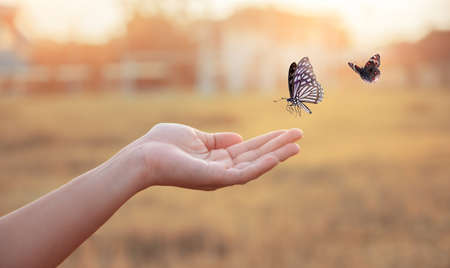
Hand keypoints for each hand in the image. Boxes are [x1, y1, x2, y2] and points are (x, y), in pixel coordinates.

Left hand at [133, 123, 302, 190]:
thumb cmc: (163, 144)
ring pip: (255, 165)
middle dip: (278, 146)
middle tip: (300, 135)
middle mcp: (222, 169)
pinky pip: (243, 174)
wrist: (143, 155)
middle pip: (256, 156)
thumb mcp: (195, 137)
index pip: (249, 149)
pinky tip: (276, 156)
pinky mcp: (215, 179)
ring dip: (276, 155)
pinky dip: (261, 166)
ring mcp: (219, 175)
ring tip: (297, 144)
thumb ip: (217, 139)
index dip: (268, 140)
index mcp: (217, 158)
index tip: (286, 131)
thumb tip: (239, 138)